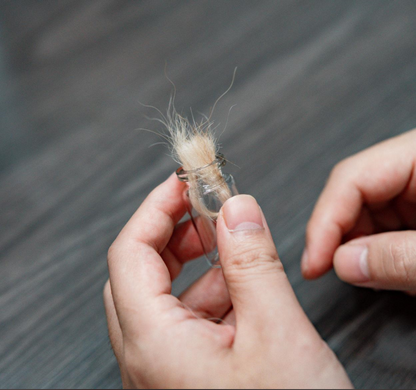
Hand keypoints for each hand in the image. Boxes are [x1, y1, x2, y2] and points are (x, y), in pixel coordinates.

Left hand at [104, 174, 350, 387]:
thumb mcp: (278, 333)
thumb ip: (253, 263)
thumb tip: (237, 208)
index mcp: (154, 346)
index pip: (129, 252)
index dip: (155, 208)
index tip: (183, 182)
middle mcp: (147, 359)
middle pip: (140, 270)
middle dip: (175, 233)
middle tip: (208, 210)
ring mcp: (164, 369)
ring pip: (166, 294)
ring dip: (200, 263)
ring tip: (237, 250)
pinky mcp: (186, 374)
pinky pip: (187, 318)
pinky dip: (212, 292)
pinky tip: (243, 289)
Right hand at [302, 129, 415, 293]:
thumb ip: (400, 257)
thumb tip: (345, 263)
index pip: (350, 178)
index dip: (324, 223)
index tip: (314, 262)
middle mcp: (415, 167)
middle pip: (354, 196)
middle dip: (343, 239)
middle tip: (338, 271)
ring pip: (368, 215)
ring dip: (363, 250)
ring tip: (378, 276)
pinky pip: (387, 228)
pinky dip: (382, 254)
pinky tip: (396, 271)